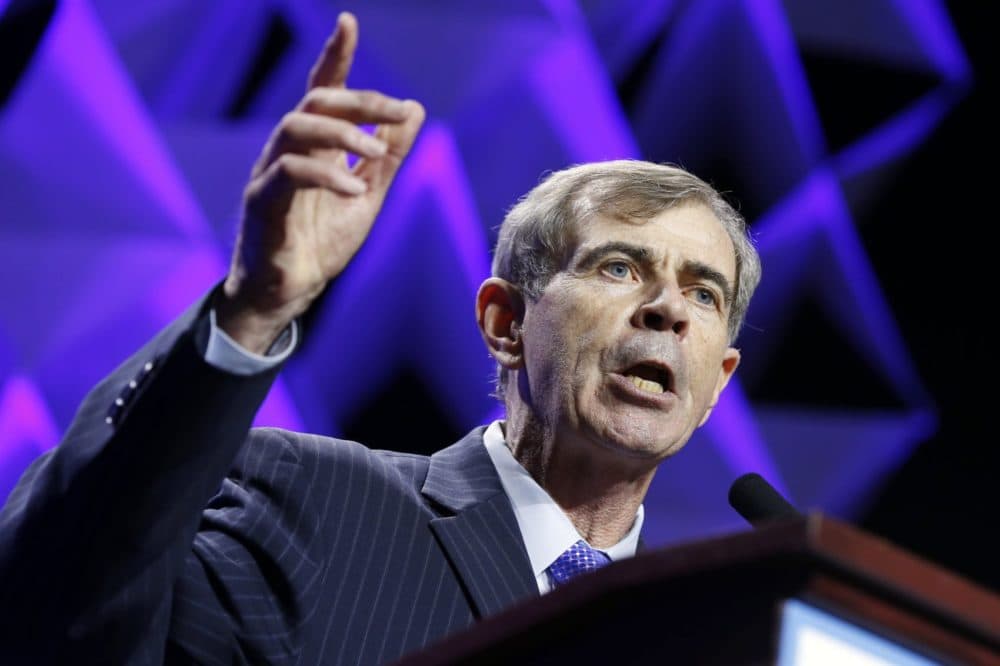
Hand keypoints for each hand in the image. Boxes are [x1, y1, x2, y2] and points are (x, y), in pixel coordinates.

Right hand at [218, 12, 424, 352]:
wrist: (289, 291)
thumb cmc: (321, 242)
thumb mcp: (368, 195)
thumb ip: (388, 156)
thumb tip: (414, 110)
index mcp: (314, 145)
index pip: (324, 90)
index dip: (335, 56)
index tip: (348, 23)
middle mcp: (288, 149)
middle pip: (316, 100)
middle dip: (360, 99)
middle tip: (396, 112)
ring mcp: (270, 171)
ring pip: (298, 126)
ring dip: (344, 133)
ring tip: (376, 152)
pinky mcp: (261, 201)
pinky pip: (290, 173)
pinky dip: (327, 175)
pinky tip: (354, 190)